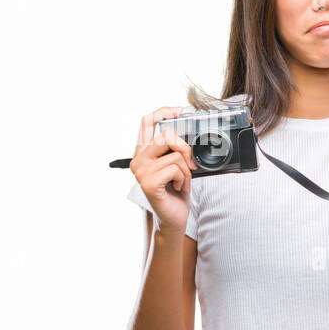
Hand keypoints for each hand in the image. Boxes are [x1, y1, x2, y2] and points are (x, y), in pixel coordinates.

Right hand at [129, 106, 197, 234]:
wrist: (174, 218)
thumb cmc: (176, 191)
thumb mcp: (177, 166)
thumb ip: (176, 150)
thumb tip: (188, 138)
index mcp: (144, 152)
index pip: (147, 122)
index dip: (163, 112)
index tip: (179, 111)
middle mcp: (138, 159)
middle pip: (166, 136)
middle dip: (185, 149)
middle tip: (191, 164)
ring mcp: (141, 171)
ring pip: (175, 155)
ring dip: (187, 170)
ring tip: (181, 181)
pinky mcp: (148, 183)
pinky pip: (175, 169)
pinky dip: (184, 179)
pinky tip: (178, 188)